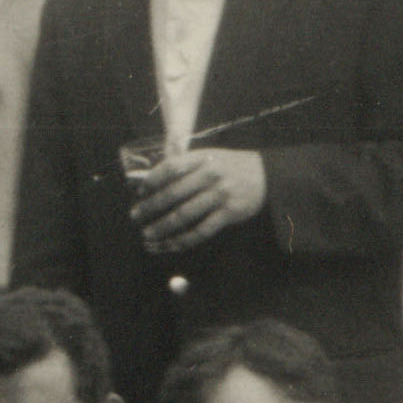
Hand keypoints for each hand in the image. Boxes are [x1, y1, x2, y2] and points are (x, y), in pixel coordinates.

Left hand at [130, 147, 266, 252]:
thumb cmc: (230, 166)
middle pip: (173, 194)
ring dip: (162, 228)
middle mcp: (210, 175)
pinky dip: (183, 240)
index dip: (151, 181)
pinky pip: (201, 230)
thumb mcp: (209, 157)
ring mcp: (220, 195)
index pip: (170, 168)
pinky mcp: (229, 213)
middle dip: (150, 207)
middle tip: (135, 217)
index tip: (139, 193)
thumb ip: (184, 165)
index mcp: (202, 158)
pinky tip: (170, 245)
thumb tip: (151, 181)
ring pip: (184, 215)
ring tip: (147, 235)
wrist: (268, 175)